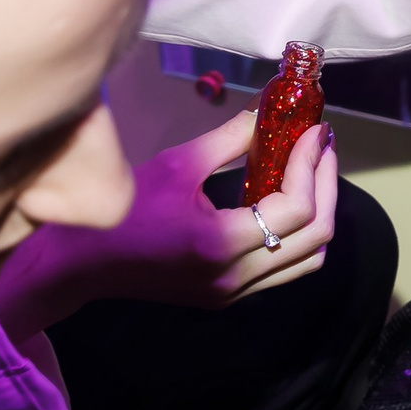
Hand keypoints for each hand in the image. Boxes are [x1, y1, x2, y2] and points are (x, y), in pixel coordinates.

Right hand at [0, 113, 336, 331]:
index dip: (311, 165)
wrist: (83, 262)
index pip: (296, 208)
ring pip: (308, 260)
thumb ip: (231, 140)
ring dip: (319, 213)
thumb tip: (268, 113)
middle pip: (316, 237)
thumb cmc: (126, 208)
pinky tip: (286, 199)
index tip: (315, 130)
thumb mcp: (178, 164)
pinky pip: (285, 268)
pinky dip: (298, 234)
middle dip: (327, 185)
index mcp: (221, 245)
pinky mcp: (228, 296)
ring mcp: (234, 294)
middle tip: (321, 146)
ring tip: (312, 170)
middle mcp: (235, 278)